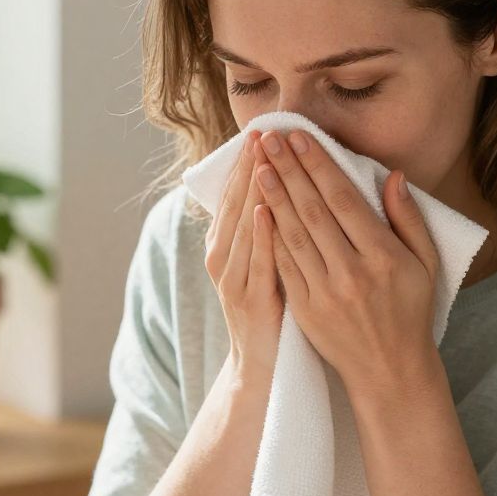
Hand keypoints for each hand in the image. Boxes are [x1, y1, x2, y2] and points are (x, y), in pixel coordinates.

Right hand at [205, 132, 283, 380]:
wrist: (260, 366)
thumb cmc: (270, 311)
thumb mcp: (264, 262)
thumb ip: (264, 226)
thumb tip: (274, 183)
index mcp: (227, 245)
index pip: (236, 194)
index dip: (247, 162)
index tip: (262, 129)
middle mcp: (222, 257)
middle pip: (236, 203)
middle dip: (248, 166)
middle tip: (261, 130)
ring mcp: (232, 280)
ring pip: (242, 227)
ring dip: (252, 191)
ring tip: (263, 156)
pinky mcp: (249, 301)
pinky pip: (256, 262)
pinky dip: (259, 235)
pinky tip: (268, 209)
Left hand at [252, 131, 438, 400]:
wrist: (389, 371)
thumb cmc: (410, 312)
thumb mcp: (426, 264)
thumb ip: (410, 219)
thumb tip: (392, 177)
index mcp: (383, 257)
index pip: (344, 200)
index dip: (319, 166)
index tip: (300, 137)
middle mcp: (352, 273)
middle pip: (313, 212)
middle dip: (289, 171)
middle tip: (269, 138)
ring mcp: (325, 293)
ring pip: (293, 235)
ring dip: (273, 197)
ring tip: (257, 164)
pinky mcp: (305, 310)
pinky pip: (284, 265)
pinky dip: (270, 236)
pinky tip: (258, 209)